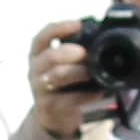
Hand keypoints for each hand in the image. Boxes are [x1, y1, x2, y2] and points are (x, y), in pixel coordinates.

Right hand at [26, 25, 109, 139]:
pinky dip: (84, 95)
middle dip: (68, 52)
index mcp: (38, 54)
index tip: (77, 24)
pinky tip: (97, 92)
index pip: (43, 37)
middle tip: (84, 52)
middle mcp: (36, 70)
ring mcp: (40, 89)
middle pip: (48, 57)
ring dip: (76, 72)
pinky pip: (67, 99)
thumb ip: (76, 51)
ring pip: (55, 77)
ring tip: (90, 72)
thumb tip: (104, 36)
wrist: (54, 115)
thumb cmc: (64, 82)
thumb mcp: (64, 64)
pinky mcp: (49, 107)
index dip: (58, 29)